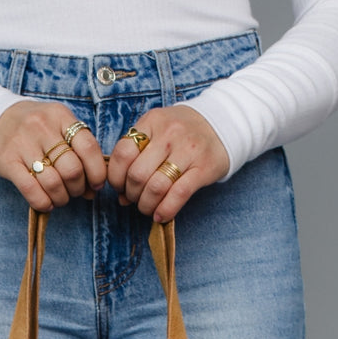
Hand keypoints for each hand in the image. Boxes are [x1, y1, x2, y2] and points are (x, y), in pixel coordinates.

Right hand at [0, 102, 105, 210]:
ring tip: (59, 197)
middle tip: (73, 191)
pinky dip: (43, 202)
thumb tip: (92, 189)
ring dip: (61, 198)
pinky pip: (31, 190)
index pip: (88, 147)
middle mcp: (42, 127)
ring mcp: (23, 143)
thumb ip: (77, 152)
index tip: (95, 184)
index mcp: (60, 116)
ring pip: (53, 183)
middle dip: (78, 188)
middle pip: (72, 169)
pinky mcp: (7, 161)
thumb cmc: (33, 127)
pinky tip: (46, 203)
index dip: (97, 172)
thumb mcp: (57, 126)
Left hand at [106, 105, 229, 221]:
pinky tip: (161, 216)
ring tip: (148, 208)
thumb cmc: (181, 133)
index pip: (122, 153)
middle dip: (132, 194)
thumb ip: (136, 158)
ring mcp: (188, 150)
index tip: (120, 187)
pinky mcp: (203, 168)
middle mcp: (169, 134)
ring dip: (146, 205)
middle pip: (137, 174)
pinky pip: (178, 195)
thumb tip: (120, 196)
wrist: (221, 124)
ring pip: (156, 187)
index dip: (116, 177)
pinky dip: (166, 210)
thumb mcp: (156, 132)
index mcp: (152, 122)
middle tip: (136, 199)